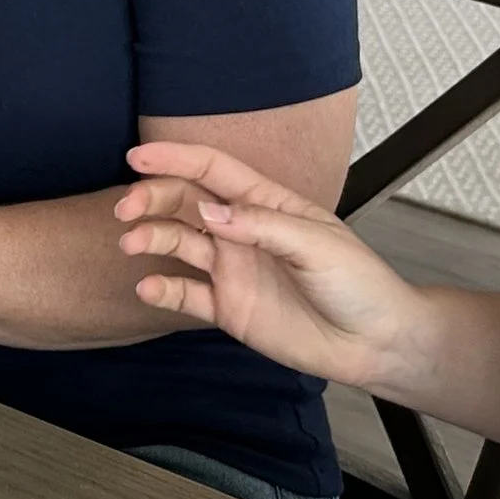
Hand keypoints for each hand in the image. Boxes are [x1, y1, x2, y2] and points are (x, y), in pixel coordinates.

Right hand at [114, 140, 415, 388]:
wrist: (374, 342)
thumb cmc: (358, 283)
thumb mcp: (317, 244)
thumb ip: (261, 226)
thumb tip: (208, 211)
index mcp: (267, 204)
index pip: (214, 170)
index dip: (175, 158)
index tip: (137, 156)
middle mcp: (243, 232)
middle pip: (186, 203)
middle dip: (152, 199)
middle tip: (125, 210)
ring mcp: (233, 269)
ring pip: (180, 244)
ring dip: (152, 239)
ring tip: (132, 244)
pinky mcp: (228, 308)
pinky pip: (186, 295)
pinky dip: (163, 290)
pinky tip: (148, 287)